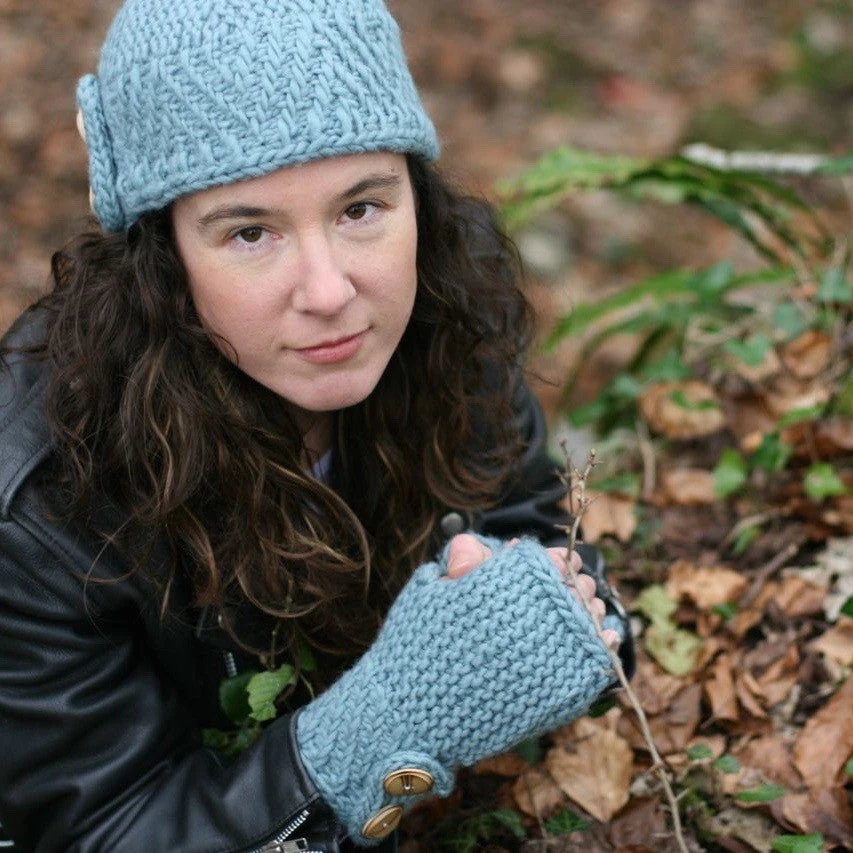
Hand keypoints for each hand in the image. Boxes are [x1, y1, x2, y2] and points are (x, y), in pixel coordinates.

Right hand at [296, 537, 615, 843]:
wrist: (409, 716)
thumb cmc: (414, 648)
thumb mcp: (431, 591)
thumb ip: (464, 561)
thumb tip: (501, 547)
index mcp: (503, 584)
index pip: (548, 560)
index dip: (554, 561)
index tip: (558, 564)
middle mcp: (533, 615)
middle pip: (574, 587)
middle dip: (574, 585)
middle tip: (574, 586)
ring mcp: (550, 654)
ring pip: (590, 619)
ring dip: (590, 611)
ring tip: (585, 612)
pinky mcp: (559, 693)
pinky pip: (596, 661)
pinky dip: (602, 646)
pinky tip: (602, 637)